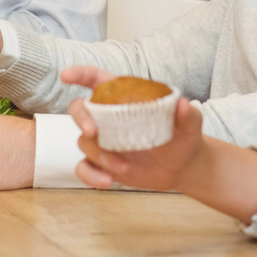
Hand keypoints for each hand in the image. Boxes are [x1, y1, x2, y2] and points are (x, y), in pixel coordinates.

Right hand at [64, 66, 256, 222]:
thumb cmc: (183, 137)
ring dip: (99, 155)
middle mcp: (108, 117)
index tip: (66, 76)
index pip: (96, 79)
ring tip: (123, 168)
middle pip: (79, 108)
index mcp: (124, 97)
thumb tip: (183, 104)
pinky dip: (90, 176)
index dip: (79, 74)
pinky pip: (83, 167)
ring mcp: (103, 141)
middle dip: (81, 118)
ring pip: (83, 142)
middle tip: (93, 132)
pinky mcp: (102, 163)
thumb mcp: (190, 125)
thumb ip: (187, 114)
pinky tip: (107, 182)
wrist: (183, 167)